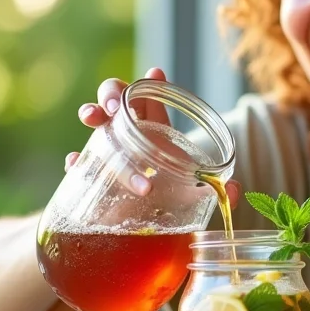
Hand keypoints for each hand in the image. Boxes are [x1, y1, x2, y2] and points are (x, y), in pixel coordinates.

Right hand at [64, 67, 240, 203]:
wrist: (138, 237)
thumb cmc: (167, 205)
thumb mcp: (193, 196)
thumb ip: (214, 191)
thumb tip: (234, 191)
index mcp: (155, 134)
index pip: (152, 101)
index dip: (152, 84)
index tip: (156, 73)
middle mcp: (129, 139)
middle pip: (117, 100)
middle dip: (114, 93)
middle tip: (118, 105)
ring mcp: (107, 154)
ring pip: (94, 123)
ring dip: (92, 112)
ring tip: (93, 117)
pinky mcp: (90, 178)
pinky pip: (78, 163)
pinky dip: (76, 160)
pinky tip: (76, 162)